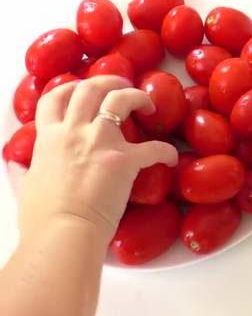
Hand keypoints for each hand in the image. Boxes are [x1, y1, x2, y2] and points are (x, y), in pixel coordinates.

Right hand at [18, 76, 177, 241]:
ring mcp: (100, 143)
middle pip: (92, 88)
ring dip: (138, 97)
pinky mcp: (124, 160)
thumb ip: (24, 171)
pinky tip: (170, 158)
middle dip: (111, 80)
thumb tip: (16, 165)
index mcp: (48, 138)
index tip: (84, 87)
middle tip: (125, 85)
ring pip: (121, 100)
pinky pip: (154, 147)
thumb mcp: (26, 186)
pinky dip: (165, 151)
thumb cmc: (41, 219)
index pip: (55, 97)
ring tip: (150, 105)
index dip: (72, 87)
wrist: (63, 235)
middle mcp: (73, 132)